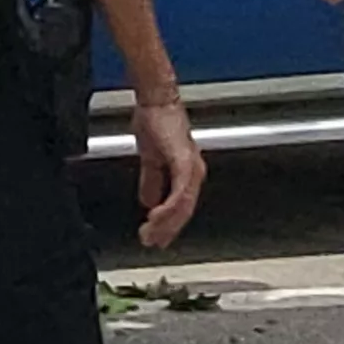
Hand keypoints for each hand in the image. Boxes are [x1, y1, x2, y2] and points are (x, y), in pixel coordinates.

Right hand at [129, 87, 204, 248]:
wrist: (154, 100)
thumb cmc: (155, 121)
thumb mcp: (150, 158)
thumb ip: (151, 181)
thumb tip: (148, 201)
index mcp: (187, 172)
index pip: (182, 207)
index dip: (169, 225)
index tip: (155, 238)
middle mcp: (194, 172)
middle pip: (185, 212)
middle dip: (167, 230)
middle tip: (150, 242)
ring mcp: (191, 168)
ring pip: (183, 207)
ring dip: (166, 224)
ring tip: (149, 234)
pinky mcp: (184, 162)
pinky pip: (179, 193)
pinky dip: (168, 208)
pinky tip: (155, 216)